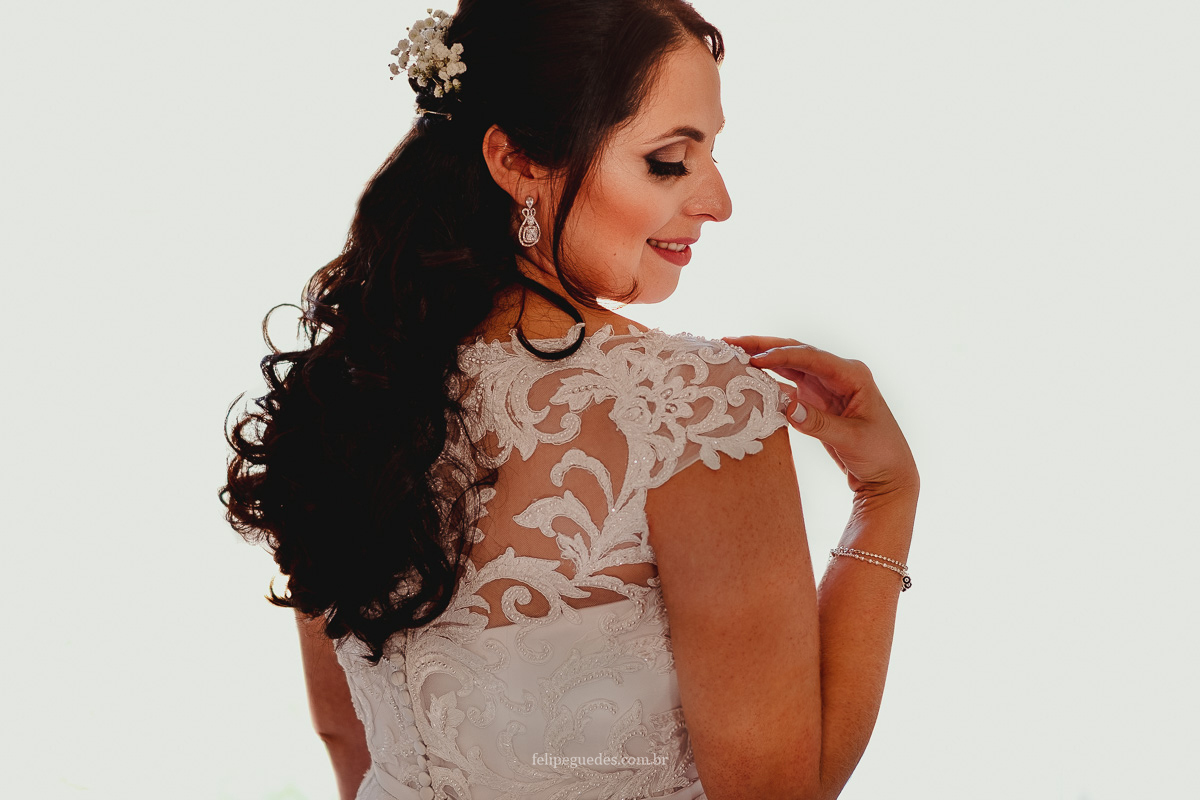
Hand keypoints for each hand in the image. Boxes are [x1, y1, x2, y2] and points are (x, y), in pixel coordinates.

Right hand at [723, 335, 918, 500]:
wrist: (888, 476)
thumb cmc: (880, 454)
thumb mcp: (851, 439)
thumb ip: (818, 423)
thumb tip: (786, 407)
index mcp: (853, 375)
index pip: (810, 357)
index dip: (780, 355)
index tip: (752, 359)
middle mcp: (838, 374)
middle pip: (796, 352)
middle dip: (763, 346)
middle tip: (730, 342)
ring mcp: (826, 386)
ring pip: (789, 365)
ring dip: (762, 359)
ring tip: (732, 353)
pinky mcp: (816, 401)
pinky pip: (788, 384)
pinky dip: (767, 380)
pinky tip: (747, 378)